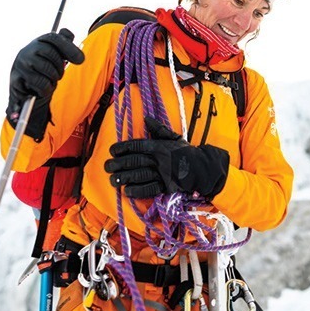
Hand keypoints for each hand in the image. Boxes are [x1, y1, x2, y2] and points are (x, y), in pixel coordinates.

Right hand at [6, 28, 83, 138]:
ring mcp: (20, 64)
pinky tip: (41, 89)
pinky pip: (41, 83)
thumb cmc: (44, 70)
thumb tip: (68, 34)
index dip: (69, 47)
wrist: (26, 90)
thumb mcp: (56, 56)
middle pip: (52, 54)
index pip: (54, 38)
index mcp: (38, 43)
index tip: (81, 59)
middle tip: (58, 74)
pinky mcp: (16, 78)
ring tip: (49, 81)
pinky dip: (46, 89)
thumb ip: (65, 43)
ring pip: (47, 70)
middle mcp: (27, 50)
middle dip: (60, 67)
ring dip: (53, 79)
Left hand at [105, 117, 228, 198]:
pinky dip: (137, 191)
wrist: (202, 168)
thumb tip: (147, 119)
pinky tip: (126, 191)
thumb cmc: (186, 152)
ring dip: (124, 177)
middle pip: (135, 160)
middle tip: (107, 166)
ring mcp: (163, 174)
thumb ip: (159, 129)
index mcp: (160, 146)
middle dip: (118, 164)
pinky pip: (149, 189)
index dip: (123, 148)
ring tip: (113, 180)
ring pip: (139, 175)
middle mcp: (160, 159)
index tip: (112, 151)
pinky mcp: (166, 187)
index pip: (138, 145)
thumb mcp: (174, 137)